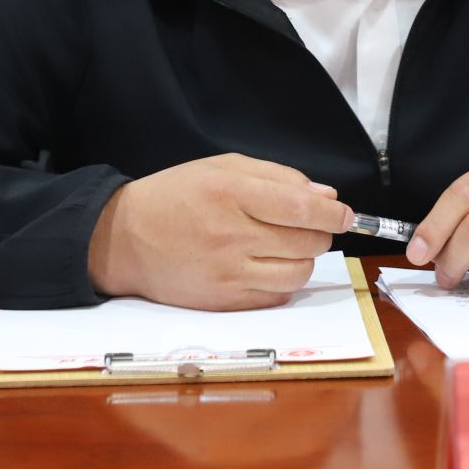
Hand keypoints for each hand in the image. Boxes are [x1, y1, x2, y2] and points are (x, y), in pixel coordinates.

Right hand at [87, 153, 351, 310]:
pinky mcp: (224, 301)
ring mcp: (228, 272)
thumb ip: (277, 177)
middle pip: (306, 242)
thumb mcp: (222, 167)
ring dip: (305, 259)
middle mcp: (231, 234)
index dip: (332, 212)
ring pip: (298, 273)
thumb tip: (326, 196)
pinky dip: (283, 282)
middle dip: (320, 233)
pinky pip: (276, 296)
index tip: (344, 213)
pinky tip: (268, 266)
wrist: (124, 239)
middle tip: (310, 226)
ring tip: (288, 246)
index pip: (301, 207)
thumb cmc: (175, 196)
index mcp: (231, 193)